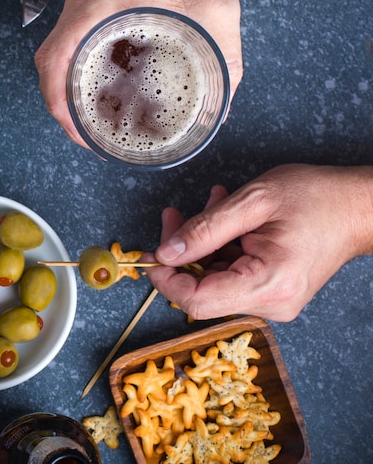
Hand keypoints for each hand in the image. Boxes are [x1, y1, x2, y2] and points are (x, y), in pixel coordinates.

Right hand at [35, 0, 241, 145]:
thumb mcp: (217, 6)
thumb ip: (225, 56)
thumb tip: (222, 102)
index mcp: (100, 2)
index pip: (55, 59)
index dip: (58, 103)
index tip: (75, 130)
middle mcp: (83, 0)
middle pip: (49, 62)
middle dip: (60, 105)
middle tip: (85, 133)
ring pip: (57, 52)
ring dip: (66, 88)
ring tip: (90, 116)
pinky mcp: (92, 0)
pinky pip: (71, 40)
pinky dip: (76, 68)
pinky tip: (100, 84)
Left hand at [147, 165, 372, 320]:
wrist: (360, 206)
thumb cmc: (318, 198)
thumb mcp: (253, 202)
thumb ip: (204, 229)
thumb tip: (165, 252)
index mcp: (268, 284)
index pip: (196, 300)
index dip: (165, 278)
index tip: (150, 252)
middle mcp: (271, 303)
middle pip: (201, 291)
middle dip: (182, 252)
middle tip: (174, 216)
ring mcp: (272, 301)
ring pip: (213, 280)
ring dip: (202, 243)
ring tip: (211, 205)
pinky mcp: (271, 292)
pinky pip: (230, 275)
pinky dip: (220, 247)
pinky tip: (225, 219)